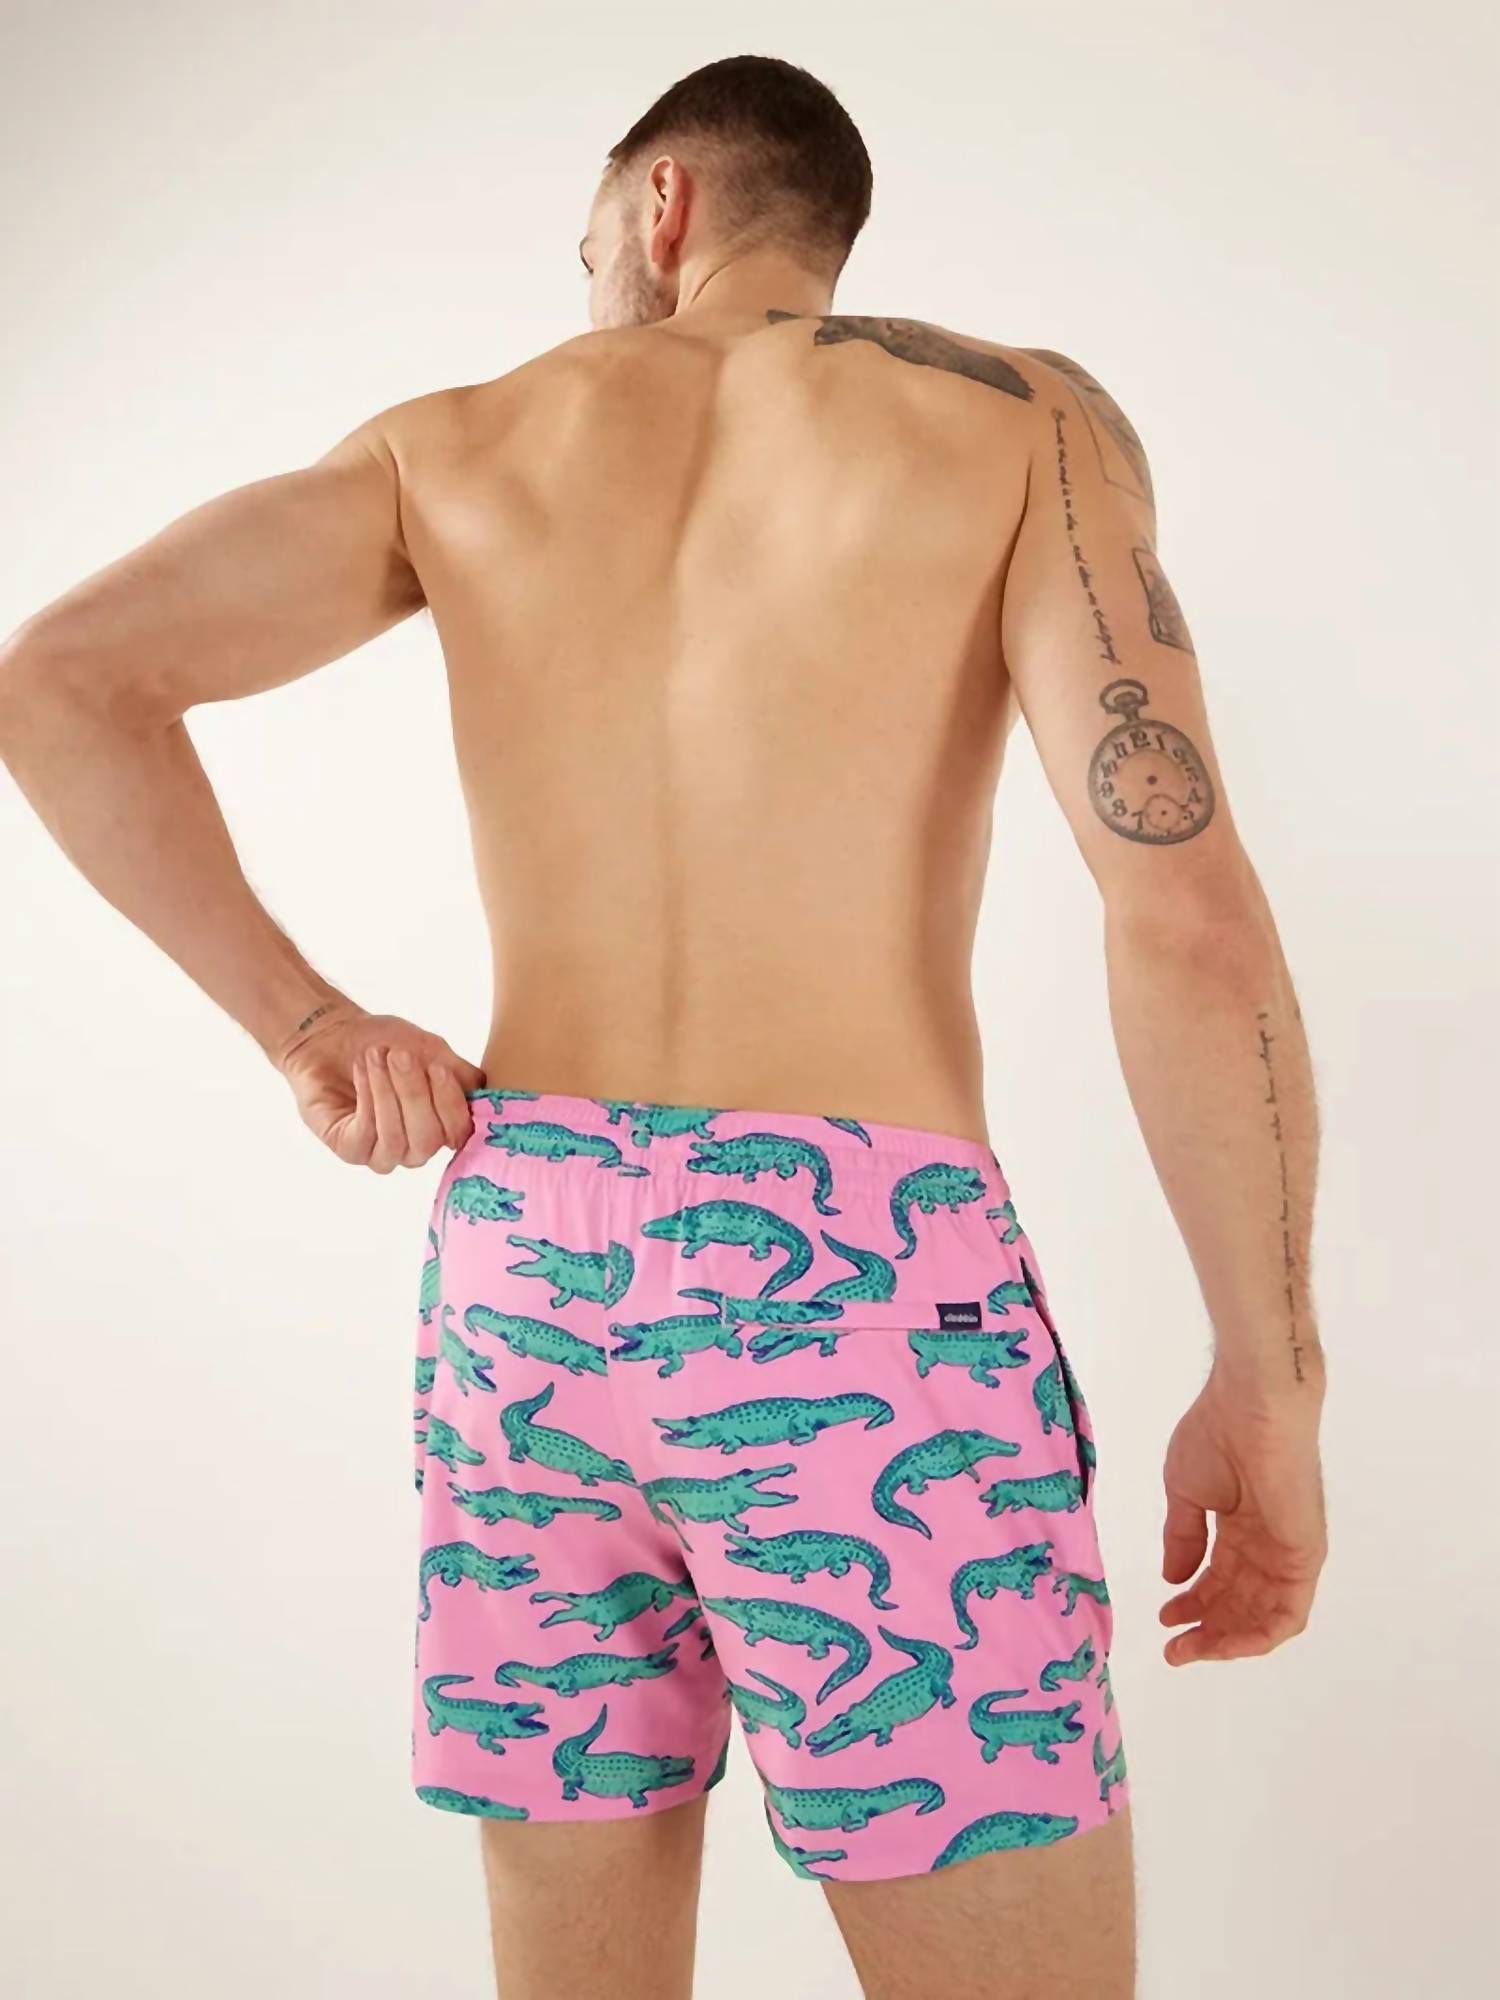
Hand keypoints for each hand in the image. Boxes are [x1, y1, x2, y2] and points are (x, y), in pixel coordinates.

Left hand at [276, 1001, 485, 1169]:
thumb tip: (483, 1094)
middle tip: (399, 1055)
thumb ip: (462, 1076)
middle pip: (427, 1139)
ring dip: (387, 1094)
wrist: (335, 1034)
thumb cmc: (387, 1043)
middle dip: (414, 1094)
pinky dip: (366, 1099)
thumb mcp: (432, 1051)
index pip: (459, 1132)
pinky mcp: (350, 1150)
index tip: (437, 1066)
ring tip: (375, 1057)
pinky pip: (364, 1137)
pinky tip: (361, 1072)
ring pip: (396, 1141)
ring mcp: (383, 1152)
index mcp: (443, 1126)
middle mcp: (416, 1147)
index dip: (450, 1103)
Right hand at [1159, 1361, 1326, 1664]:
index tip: (1163, 1618)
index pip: (1220, 1579)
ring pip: (1263, 1616)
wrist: (1251, 1405)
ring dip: (1227, 1639)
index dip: (1192, 1604)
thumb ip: (1182, 1538)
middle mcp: (1268, 1545)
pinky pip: (1287, 1613)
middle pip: (1240, 1603)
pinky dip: (1258, 1636)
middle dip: (1205, 1628)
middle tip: (1172, 1647)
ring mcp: (1289, 1552)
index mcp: (1242, 1526)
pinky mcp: (1304, 1556)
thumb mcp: (1186, 1493)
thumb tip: (1173, 1579)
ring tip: (1190, 1649)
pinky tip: (1224, 1644)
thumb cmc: (1216, 1434)